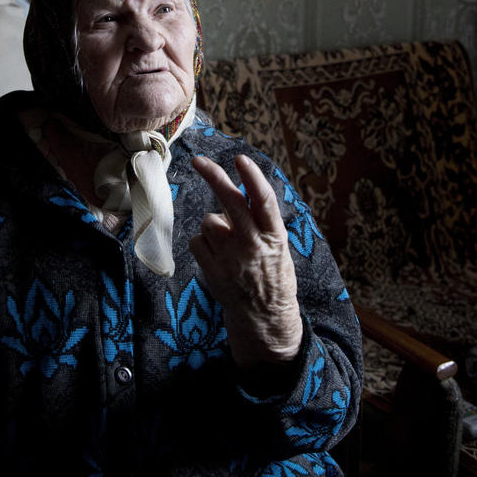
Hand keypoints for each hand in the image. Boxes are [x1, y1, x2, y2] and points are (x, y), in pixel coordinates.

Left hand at [190, 154, 302, 369]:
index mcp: (274, 235)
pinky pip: (198, 242)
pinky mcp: (213, 270)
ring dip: (213, 227)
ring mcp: (231, 258)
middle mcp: (253, 243)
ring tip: (227, 246)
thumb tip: (237, 194)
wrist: (265, 317)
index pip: (263, 200)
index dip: (252, 177)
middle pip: (231, 201)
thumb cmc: (272, 276)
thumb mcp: (278, 246)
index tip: (240, 159)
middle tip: (199, 161)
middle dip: (214, 176)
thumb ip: (260, 222)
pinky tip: (217, 258)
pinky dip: (203, 245)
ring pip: (209, 221)